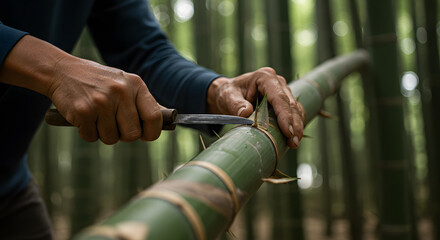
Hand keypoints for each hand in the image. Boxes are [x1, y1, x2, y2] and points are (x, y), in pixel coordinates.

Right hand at [0, 35, 162, 143]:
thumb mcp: (125, 84)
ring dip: (103, 134)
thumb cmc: (99, 82)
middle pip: (132, 134)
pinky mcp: (83, 111)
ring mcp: (101, 101)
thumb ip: (144, 102)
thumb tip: (169, 118)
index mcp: (136, 84)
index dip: (152, 132)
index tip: (145, 136)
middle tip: (114, 124)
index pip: (154, 117)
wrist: (62, 71)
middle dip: (123, 135)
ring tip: (96, 116)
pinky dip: (86, 132)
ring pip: (111, 139)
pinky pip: (91, 137)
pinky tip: (84, 117)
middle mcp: (121, 92)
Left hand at [207, 67, 303, 148]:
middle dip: (294, 124)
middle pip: (290, 104)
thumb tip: (246, 113)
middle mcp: (277, 82)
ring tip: (294, 143)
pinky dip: (295, 125)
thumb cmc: (228, 94)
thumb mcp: (227, 97)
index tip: (288, 132)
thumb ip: (235, 104)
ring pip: (295, 109)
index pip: (279, 97)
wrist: (230, 94)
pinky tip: (293, 138)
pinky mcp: (284, 101)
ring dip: (297, 127)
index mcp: (264, 77)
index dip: (285, 115)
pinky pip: (294, 113)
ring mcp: (283, 91)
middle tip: (293, 142)